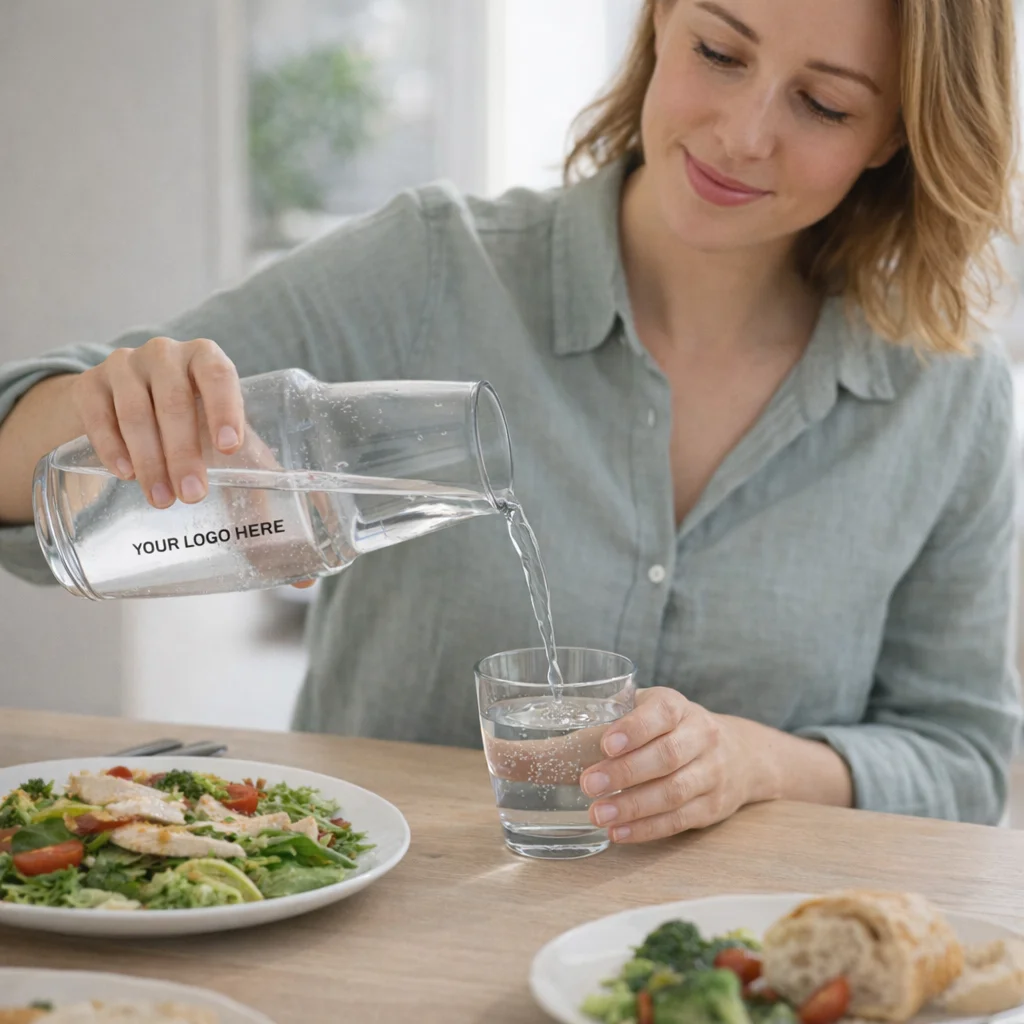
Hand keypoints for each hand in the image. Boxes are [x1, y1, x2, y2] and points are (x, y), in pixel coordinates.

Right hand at [71, 337, 315, 588]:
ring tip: (160, 499)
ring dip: (148, 456)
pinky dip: (109, 443)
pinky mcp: (88, 385)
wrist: (131, 404)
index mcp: (210, 363)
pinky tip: (122, 473)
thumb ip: (266, 499)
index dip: (224, 407)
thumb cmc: (198, 430)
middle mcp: (168, 356)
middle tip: (190, 495)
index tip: (230, 448)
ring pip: (134, 409)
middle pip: (173, 400)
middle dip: (183, 451)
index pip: (219, 375)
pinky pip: (96, 411)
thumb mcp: (233, 453)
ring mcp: (125, 366)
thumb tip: (306, 580)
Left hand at [579, 687, 760, 842]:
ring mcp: (711, 772)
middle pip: (666, 756)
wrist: (739, 753)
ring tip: (598, 815)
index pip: (660, 713)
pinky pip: (679, 819)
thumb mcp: (644, 711)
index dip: (634, 729)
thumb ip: (599, 722)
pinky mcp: (712, 806)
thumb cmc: (670, 729)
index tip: (605, 744)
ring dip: (633, 806)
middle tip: (588, 784)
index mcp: (676, 707)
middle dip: (625, 772)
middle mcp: (700, 736)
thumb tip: (514, 752)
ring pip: (673, 791)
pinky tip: (619, 832)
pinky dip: (647, 828)